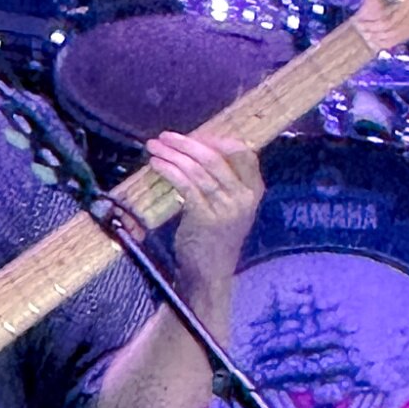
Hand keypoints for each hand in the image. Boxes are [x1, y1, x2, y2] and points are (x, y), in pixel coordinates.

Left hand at [145, 132, 263, 297]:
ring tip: (154, 147)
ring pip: (197, 170)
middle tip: (165, 136)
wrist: (211, 272)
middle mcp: (244, 197)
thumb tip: (199, 149)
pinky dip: (169, 170)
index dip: (218, 140)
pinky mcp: (204, 217)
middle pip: (215, 158)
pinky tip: (156, 164)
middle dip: (187, 143)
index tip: (196, 135)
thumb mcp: (232, 207)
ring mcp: (226, 207)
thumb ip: (225, 182)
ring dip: (173, 154)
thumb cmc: (217, 237)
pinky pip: (185, 185)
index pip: (244, 153)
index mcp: (254, 190)